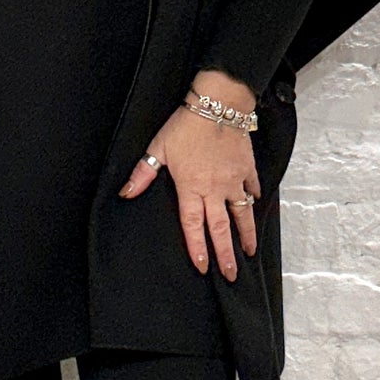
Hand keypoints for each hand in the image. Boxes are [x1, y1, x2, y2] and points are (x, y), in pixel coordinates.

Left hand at [117, 75, 260, 280]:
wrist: (218, 105)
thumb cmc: (185, 126)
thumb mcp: (158, 148)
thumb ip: (143, 174)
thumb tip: (126, 193)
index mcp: (191, 188)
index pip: (193, 226)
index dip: (198, 248)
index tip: (202, 267)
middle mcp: (215, 190)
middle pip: (221, 229)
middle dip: (225, 255)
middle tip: (230, 274)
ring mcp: (234, 180)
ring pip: (241, 214)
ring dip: (245, 235)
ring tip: (249, 252)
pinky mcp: (247, 168)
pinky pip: (252, 188)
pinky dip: (253, 199)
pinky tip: (254, 206)